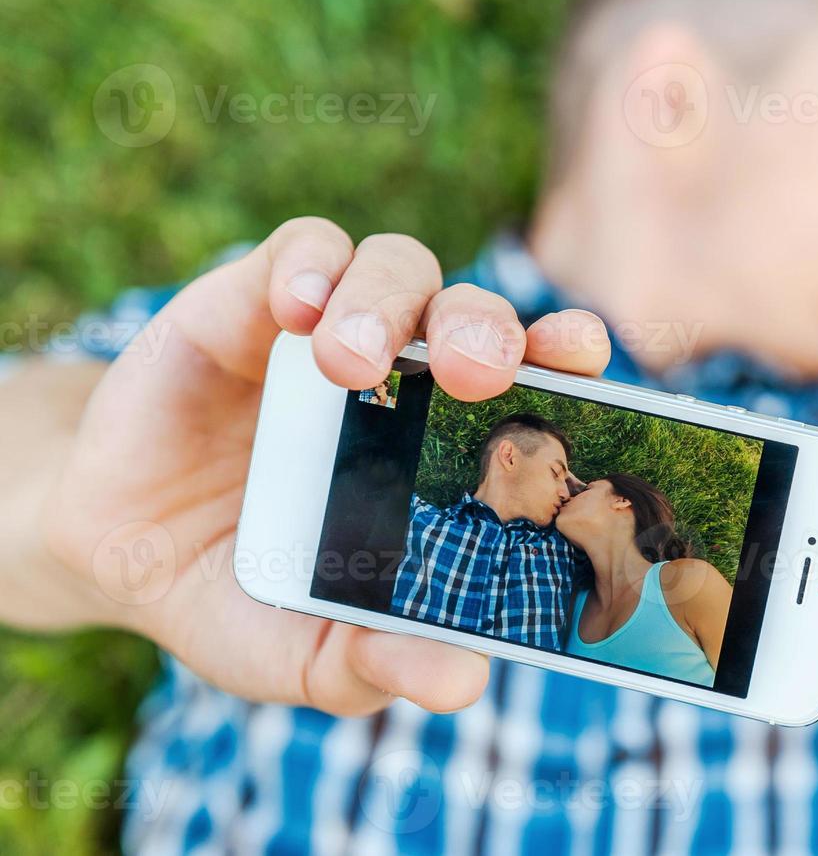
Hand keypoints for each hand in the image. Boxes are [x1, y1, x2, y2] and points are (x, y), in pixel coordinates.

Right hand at [43, 218, 611, 714]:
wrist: (117, 551)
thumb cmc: (241, 594)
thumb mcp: (300, 651)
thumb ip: (374, 664)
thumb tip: (461, 682)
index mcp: (444, 448)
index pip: (533, 384)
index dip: (567, 362)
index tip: (589, 362)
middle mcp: (405, 376)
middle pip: (475, 314)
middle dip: (489, 328)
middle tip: (475, 373)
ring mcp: (329, 331)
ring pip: (398, 266)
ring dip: (389, 301)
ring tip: (350, 363)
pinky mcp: (248, 301)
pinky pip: (301, 247)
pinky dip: (310, 265)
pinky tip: (296, 308)